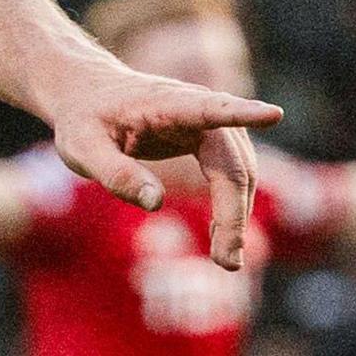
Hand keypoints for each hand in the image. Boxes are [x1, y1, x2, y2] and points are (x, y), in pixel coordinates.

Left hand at [38, 60, 282, 267]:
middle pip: (233, 162)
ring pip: (240, 171)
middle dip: (235, 212)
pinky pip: (232, 173)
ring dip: (237, 214)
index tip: (273, 114)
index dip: (242, 113)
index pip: (210, 108)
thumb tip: (156, 203)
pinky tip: (219, 234)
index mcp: (167, 103)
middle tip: (227, 261)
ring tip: (225, 258)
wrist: (87, 94)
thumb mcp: (82, 148)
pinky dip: (231, 204)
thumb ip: (115, 173)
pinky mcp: (210, 137)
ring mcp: (209, 122)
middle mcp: (198, 107)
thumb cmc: (83, 119)